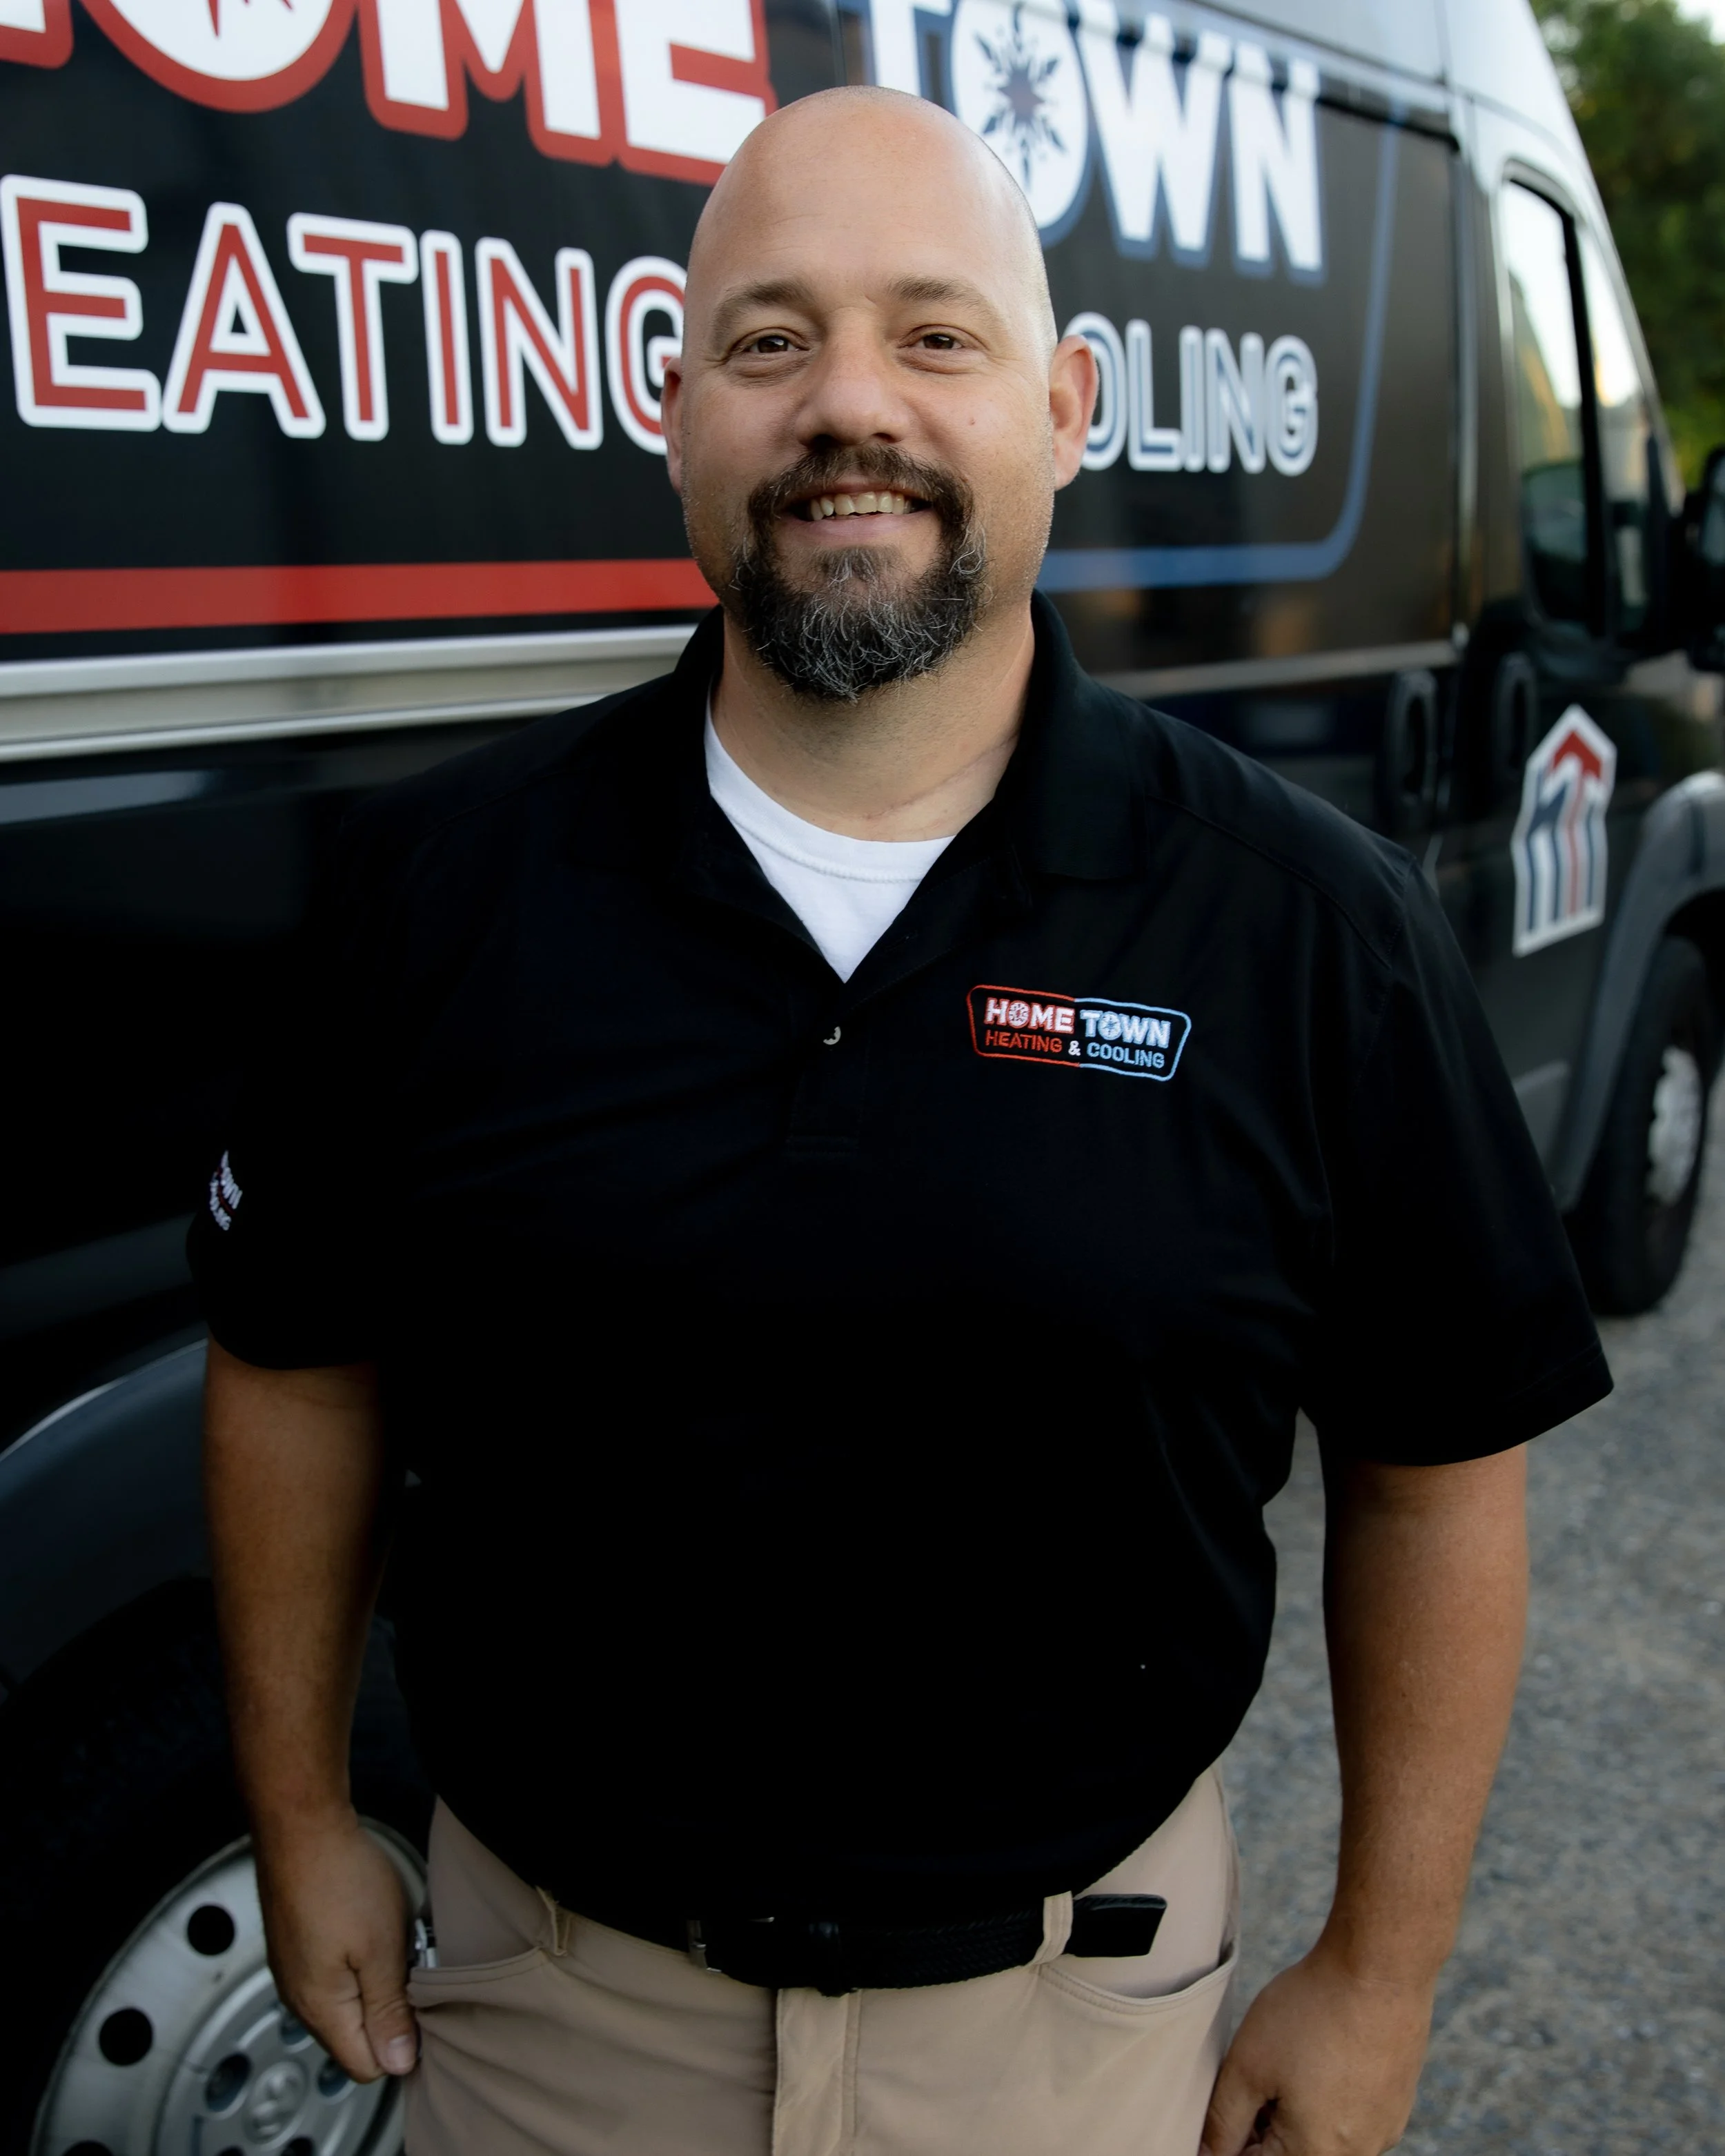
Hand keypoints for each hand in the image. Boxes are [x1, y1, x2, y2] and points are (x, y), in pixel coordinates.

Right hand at [254, 1808, 417, 2082]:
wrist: (301, 1828)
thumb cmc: (341, 1881)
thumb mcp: (381, 1949)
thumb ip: (388, 2011)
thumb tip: (398, 2064)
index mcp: (321, 2010)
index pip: (365, 2067)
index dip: (401, 2046)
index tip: (423, 2007)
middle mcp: (300, 2000)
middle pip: (354, 2038)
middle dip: (389, 2013)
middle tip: (409, 1966)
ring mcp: (295, 1973)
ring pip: (346, 2005)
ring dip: (375, 1985)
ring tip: (390, 1943)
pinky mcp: (296, 1948)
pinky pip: (334, 1977)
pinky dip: (357, 1963)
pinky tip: (369, 1928)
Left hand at [1199, 1944, 1434, 2154]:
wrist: (1380, 1970)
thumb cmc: (1311, 2014)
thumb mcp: (1247, 2066)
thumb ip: (1223, 2121)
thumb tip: (1208, 2153)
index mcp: (1316, 2155)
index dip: (1232, 2138)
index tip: (1230, 2100)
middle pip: (1291, 2152)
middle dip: (1264, 2124)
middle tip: (1256, 2075)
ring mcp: (1382, 2132)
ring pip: (1321, 2138)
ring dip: (1294, 2113)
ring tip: (1288, 2061)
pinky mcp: (1396, 2106)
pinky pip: (1350, 2119)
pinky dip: (1327, 2099)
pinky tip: (1319, 2057)